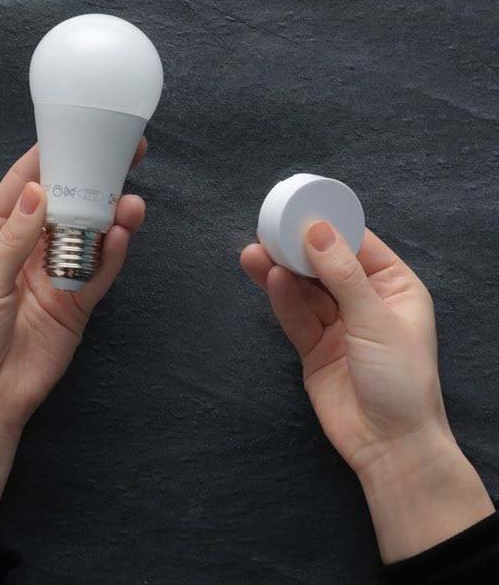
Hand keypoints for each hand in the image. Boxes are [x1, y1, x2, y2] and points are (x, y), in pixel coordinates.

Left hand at [0, 141, 146, 533]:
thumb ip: (14, 238)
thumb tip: (38, 189)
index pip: (23, 185)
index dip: (48, 158)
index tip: (76, 131)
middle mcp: (26, 247)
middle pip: (64, 204)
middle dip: (92, 179)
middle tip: (126, 154)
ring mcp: (53, 274)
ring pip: (87, 235)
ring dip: (109, 217)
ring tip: (131, 204)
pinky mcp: (75, 303)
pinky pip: (97, 271)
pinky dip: (112, 253)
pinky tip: (123, 235)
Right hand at [241, 223, 493, 562]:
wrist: (389, 447)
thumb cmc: (400, 380)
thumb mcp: (376, 320)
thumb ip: (343, 275)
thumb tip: (317, 230)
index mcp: (394, 287)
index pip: (358, 244)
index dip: (330, 225)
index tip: (299, 207)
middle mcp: (365, 300)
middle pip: (325, 263)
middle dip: (297, 246)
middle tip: (268, 226)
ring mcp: (338, 324)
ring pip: (304, 287)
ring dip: (281, 269)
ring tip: (255, 250)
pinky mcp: (313, 346)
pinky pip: (294, 314)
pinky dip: (280, 296)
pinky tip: (267, 277)